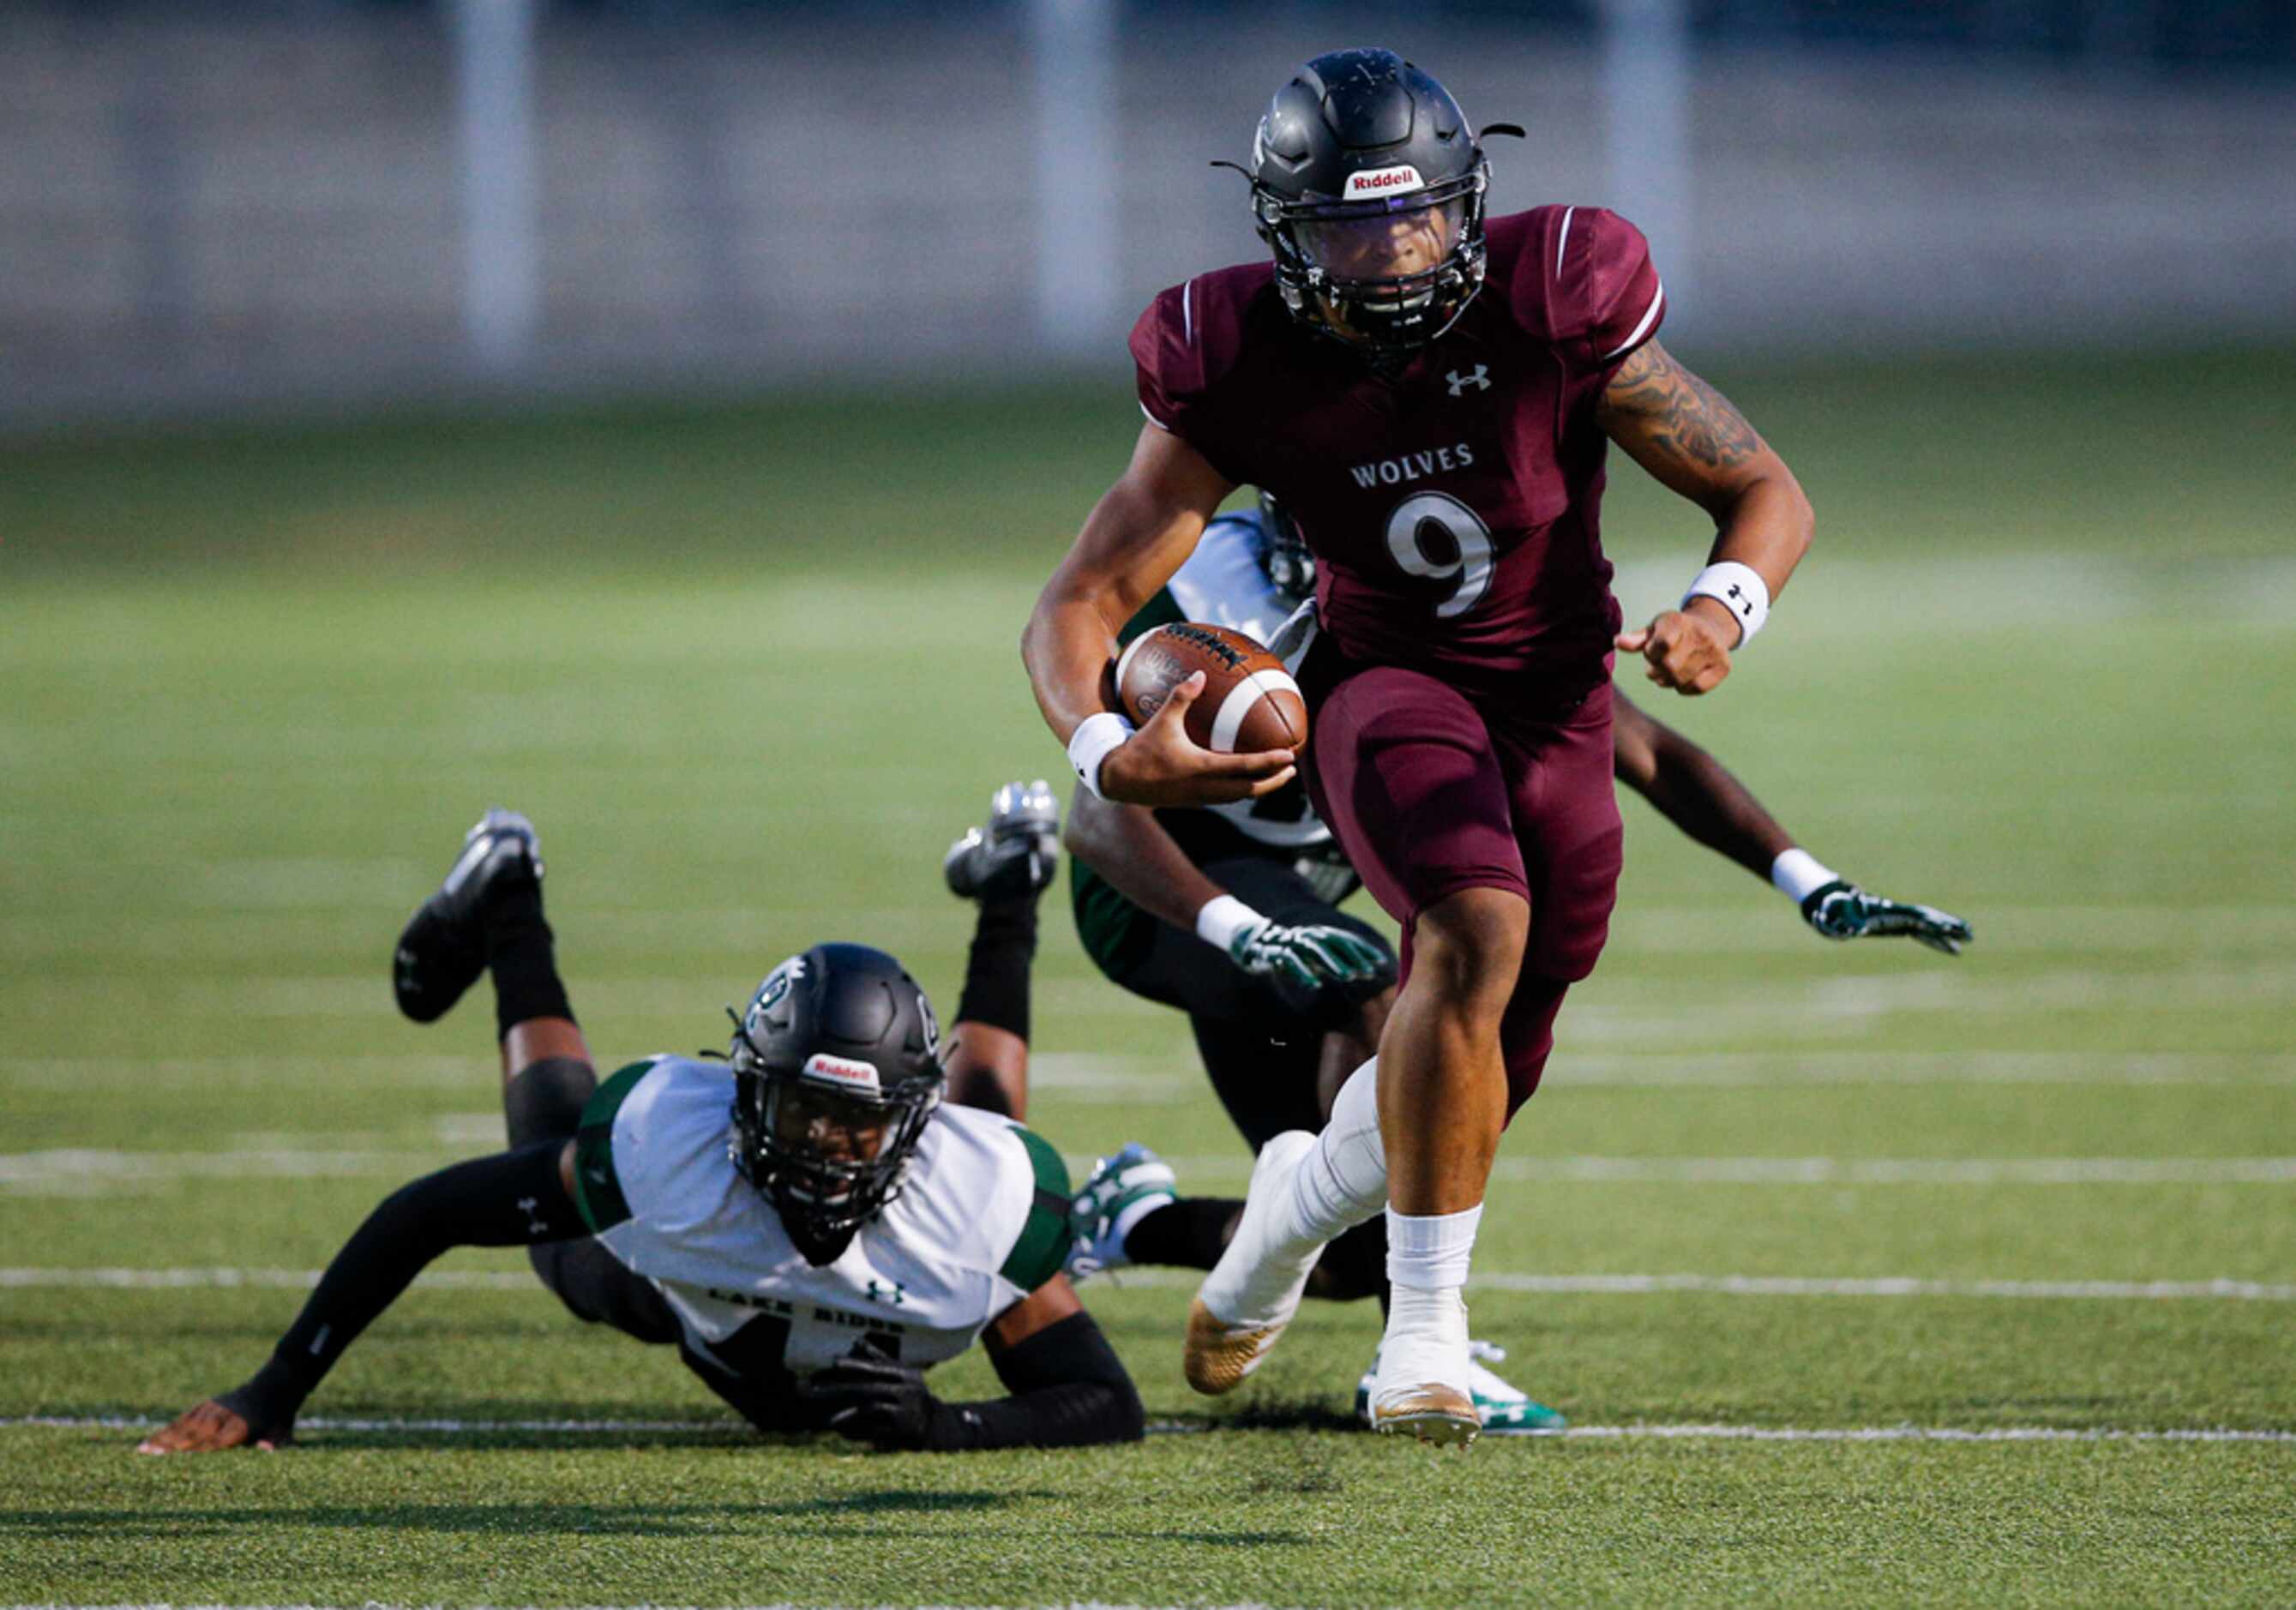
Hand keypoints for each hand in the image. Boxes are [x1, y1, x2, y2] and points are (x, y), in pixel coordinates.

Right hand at [135, 1398, 285, 1455]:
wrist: (277, 1384)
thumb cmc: (280, 1418)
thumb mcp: (284, 1432)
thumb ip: (276, 1442)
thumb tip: (266, 1448)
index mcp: (241, 1426)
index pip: (214, 1440)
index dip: (195, 1448)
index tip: (176, 1458)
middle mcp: (223, 1415)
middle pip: (194, 1431)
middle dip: (171, 1443)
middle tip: (147, 1454)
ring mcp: (215, 1408)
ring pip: (186, 1424)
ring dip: (165, 1436)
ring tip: (142, 1449)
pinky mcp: (210, 1404)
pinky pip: (187, 1417)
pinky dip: (171, 1427)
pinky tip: (155, 1438)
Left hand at [800, 1346, 946, 1451]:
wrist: (936, 1425)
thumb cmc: (912, 1395)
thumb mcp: (900, 1375)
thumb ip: (878, 1359)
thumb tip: (854, 1340)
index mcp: (906, 1374)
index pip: (875, 1368)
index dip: (854, 1364)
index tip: (832, 1363)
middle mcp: (908, 1390)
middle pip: (868, 1388)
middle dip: (840, 1390)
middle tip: (817, 1393)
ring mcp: (907, 1411)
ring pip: (871, 1409)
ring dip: (847, 1415)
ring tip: (828, 1421)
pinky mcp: (904, 1431)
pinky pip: (876, 1431)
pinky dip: (858, 1431)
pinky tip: (842, 1432)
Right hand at [1097, 672, 1295, 806]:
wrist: (1119, 781)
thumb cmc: (1140, 749)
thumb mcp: (1161, 720)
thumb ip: (1182, 696)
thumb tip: (1200, 674)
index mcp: (1202, 768)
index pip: (1245, 767)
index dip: (1270, 763)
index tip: (1290, 756)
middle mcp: (1205, 788)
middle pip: (1250, 790)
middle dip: (1274, 782)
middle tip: (1292, 770)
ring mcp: (1200, 798)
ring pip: (1238, 797)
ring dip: (1260, 788)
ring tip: (1275, 777)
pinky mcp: (1193, 801)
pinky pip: (1225, 798)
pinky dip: (1240, 790)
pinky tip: (1243, 780)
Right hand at [1229, 919, 1396, 1010]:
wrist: (1257, 945)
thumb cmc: (1293, 953)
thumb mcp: (1316, 958)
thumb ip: (1335, 962)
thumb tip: (1361, 972)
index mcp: (1319, 934)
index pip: (1345, 939)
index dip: (1363, 950)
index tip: (1380, 963)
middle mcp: (1307, 934)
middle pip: (1334, 942)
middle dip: (1352, 956)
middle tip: (1368, 972)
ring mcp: (1291, 942)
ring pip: (1315, 949)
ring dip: (1333, 962)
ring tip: (1348, 976)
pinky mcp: (1275, 953)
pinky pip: (1290, 960)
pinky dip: (1302, 972)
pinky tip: (1314, 985)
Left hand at [1616, 600, 1736, 693]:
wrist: (1709, 628)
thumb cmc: (1672, 631)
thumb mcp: (1654, 629)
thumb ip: (1637, 639)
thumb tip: (1616, 642)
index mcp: (1678, 621)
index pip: (1662, 644)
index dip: (1651, 653)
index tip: (1651, 650)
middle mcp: (1700, 634)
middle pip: (1669, 666)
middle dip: (1658, 668)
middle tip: (1659, 662)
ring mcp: (1714, 650)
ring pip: (1681, 679)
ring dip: (1669, 679)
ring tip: (1668, 669)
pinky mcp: (1723, 666)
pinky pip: (1696, 687)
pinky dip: (1684, 687)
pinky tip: (1682, 678)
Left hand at [1801, 880, 1973, 954]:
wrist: (1832, 903)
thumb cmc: (1834, 909)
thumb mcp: (1837, 914)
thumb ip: (1845, 921)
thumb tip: (1854, 931)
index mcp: (1887, 912)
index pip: (1915, 917)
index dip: (1932, 923)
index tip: (1947, 928)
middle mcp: (1897, 914)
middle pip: (1928, 919)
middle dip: (1948, 926)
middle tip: (1970, 933)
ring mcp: (1899, 920)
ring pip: (1929, 927)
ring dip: (1948, 933)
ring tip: (1969, 939)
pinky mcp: (1898, 926)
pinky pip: (1922, 934)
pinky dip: (1937, 940)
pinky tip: (1951, 949)